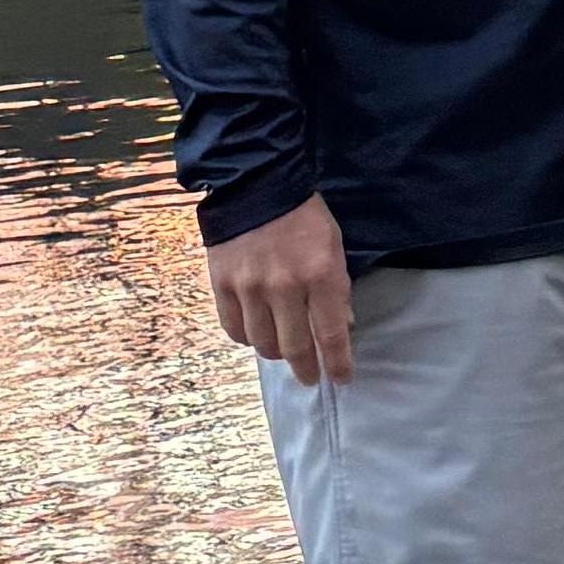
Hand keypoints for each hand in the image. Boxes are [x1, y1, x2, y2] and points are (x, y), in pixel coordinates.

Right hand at [207, 194, 355, 385]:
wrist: (255, 184)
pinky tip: (256, 332)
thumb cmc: (302, 217)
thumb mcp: (333, 247)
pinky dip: (247, 337)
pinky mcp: (222, 285)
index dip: (337, 364)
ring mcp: (250, 288)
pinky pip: (234, 329)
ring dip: (276, 353)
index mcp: (320, 275)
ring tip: (283, 350)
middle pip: (294, 348)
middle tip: (310, 377)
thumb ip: (337, 289)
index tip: (341, 378)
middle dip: (306, 369)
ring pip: (262, 343)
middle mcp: (284, 287)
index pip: (331, 335)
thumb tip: (340, 327)